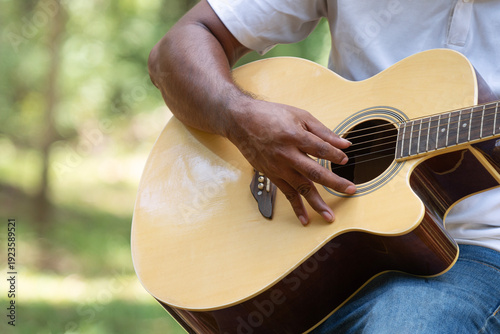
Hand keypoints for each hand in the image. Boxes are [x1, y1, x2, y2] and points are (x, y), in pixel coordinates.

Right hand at [226, 99, 355, 224]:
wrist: (241, 122)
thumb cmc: (270, 115)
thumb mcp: (299, 116)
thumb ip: (323, 131)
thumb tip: (344, 143)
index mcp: (294, 136)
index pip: (321, 149)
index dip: (335, 154)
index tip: (345, 159)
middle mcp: (286, 154)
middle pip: (314, 172)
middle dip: (335, 183)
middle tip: (351, 190)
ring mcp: (278, 167)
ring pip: (301, 188)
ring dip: (317, 203)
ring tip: (329, 216)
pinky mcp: (272, 175)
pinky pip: (287, 194)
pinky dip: (296, 207)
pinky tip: (305, 219)